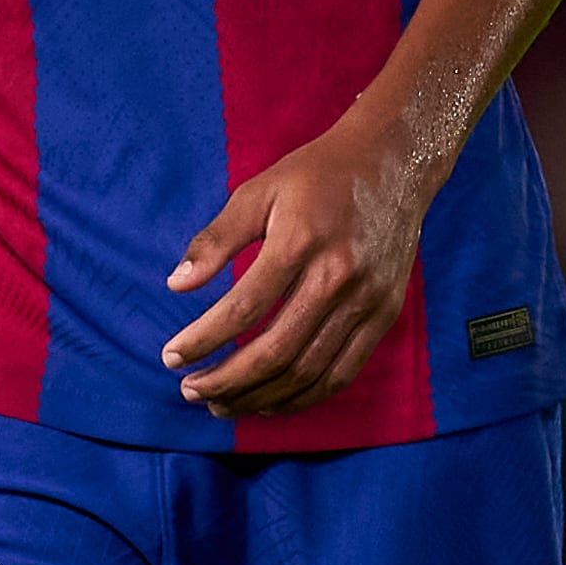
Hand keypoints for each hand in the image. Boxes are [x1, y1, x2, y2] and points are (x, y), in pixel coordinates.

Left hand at [158, 114, 433, 415]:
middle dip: (227, 379)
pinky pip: (342, 372)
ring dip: (260, 397)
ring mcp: (366, 301)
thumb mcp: (257, 192)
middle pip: (276, 351)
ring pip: (309, 371)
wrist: (393, 162)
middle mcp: (337, 277)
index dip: (203, 339)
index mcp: (300, 241)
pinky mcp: (384, 315)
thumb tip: (176, 285)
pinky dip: (303, 396)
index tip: (172, 356)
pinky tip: (269, 401)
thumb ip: (216, 240)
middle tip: (189, 388)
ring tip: (220, 402)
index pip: (243, 308)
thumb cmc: (315, 175)